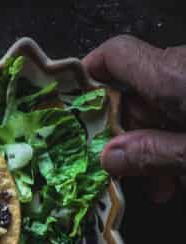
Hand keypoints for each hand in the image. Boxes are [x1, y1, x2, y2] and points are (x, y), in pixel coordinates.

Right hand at [83, 35, 185, 200]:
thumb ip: (151, 154)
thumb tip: (109, 156)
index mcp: (172, 74)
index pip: (116, 55)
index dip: (88, 76)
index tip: (70, 108)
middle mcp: (182, 69)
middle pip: (136, 96)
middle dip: (125, 137)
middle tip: (120, 175)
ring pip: (161, 112)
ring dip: (153, 149)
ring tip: (160, 188)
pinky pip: (181, 116)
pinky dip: (175, 145)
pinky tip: (177, 179)